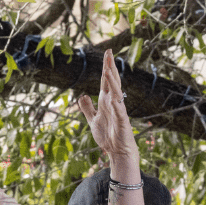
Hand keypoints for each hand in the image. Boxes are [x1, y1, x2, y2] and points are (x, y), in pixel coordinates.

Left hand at [77, 49, 137, 175]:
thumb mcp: (93, 120)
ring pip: (116, 92)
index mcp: (106, 101)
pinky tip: (113, 95)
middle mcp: (113, 103)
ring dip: (112, 81)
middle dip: (110, 67)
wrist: (118, 152)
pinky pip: (119, 110)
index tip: (107, 53)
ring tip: (108, 68)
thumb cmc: (108, 137)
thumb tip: (82, 95)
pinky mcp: (122, 122)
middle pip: (112, 82)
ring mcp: (118, 111)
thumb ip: (88, 108)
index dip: (105, 67)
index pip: (105, 81)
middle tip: (109, 52)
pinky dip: (116, 103)